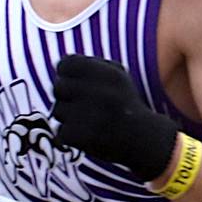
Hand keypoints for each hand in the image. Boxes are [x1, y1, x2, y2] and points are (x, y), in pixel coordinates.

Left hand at [51, 55, 179, 181]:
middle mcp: (97, 91)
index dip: (66, 74)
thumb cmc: (125, 105)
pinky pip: (61, 132)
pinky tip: (88, 135)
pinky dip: (71, 136)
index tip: (74, 83)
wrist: (143, 140)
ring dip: (68, 117)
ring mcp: (87, 114)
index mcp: (107, 73)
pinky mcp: (79, 136)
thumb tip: (62, 62)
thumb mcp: (118, 76)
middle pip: (58, 87)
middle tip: (81, 105)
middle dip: (66, 96)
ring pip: (58, 110)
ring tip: (89, 121)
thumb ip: (92, 64)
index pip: (66, 64)